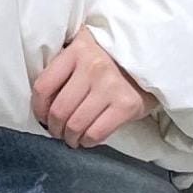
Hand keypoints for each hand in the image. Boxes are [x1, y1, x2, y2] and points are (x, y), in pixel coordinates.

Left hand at [30, 27, 157, 148]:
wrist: (154, 58)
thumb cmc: (114, 58)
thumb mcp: (87, 50)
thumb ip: (66, 67)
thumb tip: (44, 102)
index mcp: (77, 51)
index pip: (43, 86)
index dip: (38, 108)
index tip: (43, 116)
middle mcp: (93, 67)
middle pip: (59, 110)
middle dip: (54, 128)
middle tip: (58, 132)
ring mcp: (110, 86)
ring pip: (75, 125)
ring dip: (70, 138)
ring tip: (72, 138)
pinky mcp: (126, 105)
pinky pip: (96, 133)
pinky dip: (87, 142)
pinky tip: (87, 139)